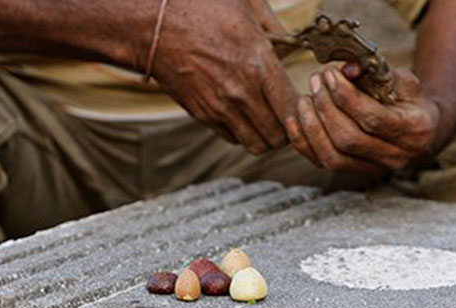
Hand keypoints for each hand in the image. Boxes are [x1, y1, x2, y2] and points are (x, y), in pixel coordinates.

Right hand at [148, 0, 299, 153]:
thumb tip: (291, 41)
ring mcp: (220, 107)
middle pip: (278, 135)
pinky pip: (232, 137)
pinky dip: (242, 132)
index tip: (301, 102)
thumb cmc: (199, 7)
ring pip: (256, 144)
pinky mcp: (202, 114)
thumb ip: (274, 26)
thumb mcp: (246, 4)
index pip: (293, 109)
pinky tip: (242, 114)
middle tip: (286, 115)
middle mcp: (241, 93)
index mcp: (259, 64)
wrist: (153, 25)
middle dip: (287, 129)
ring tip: (266, 119)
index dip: (303, 112)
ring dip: (265, 135)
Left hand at [289, 65, 442, 174]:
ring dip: (312, 127)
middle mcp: (396, 156)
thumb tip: (347, 68)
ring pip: (333, 158)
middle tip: (315, 81)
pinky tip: (295, 120)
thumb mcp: (404, 80)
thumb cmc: (411, 100)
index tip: (329, 74)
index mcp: (414, 130)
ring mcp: (375, 169)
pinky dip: (304, 143)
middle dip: (326, 108)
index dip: (345, 96)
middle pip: (348, 139)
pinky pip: (323, 164)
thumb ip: (378, 73)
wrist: (424, 132)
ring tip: (304, 99)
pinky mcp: (356, 173)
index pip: (372, 118)